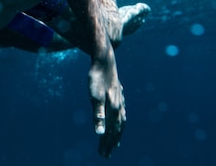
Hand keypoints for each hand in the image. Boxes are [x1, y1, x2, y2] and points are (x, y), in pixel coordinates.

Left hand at [89, 39, 125, 157]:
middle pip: (117, 130)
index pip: (110, 132)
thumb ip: (98, 116)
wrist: (104, 60)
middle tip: (106, 155)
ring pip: (120, 122)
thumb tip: (99, 133)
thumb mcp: (94, 97)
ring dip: (117, 135)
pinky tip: (119, 122)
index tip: (103, 155)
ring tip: (115, 144)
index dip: (106, 144)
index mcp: (113, 109)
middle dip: (111, 143)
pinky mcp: (118, 96)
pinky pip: (121, 114)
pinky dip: (120, 123)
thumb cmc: (97, 78)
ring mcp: (120, 101)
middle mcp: (119, 107)